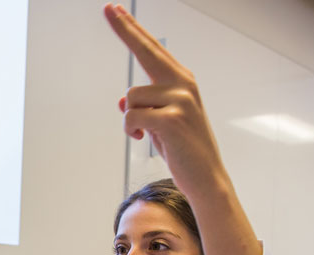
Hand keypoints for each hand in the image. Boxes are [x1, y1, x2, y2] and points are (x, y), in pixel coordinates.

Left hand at [103, 3, 232, 201]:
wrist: (206, 178)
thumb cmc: (184, 150)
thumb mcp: (161, 124)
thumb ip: (145, 108)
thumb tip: (122, 102)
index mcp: (182, 81)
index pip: (152, 50)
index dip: (132, 29)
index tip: (115, 10)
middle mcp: (183, 83)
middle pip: (145, 50)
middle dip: (125, 28)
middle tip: (108, 6)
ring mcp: (179, 99)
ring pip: (130, 97)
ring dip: (129, 119)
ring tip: (146, 134)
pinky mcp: (172, 118)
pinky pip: (131, 116)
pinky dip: (130, 130)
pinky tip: (144, 139)